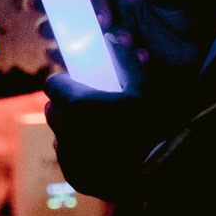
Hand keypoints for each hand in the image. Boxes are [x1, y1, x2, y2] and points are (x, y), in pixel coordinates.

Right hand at [29, 0, 215, 95]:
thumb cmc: (202, 11)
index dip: (91, 2)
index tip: (100, 21)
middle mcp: (118, 8)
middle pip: (80, 11)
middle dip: (58, 19)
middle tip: (40, 27)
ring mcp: (119, 33)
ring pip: (84, 38)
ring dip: (69, 46)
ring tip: (55, 52)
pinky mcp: (123, 58)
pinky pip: (101, 62)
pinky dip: (99, 66)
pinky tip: (117, 64)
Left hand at [37, 69, 154, 203]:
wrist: (162, 174)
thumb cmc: (155, 126)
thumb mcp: (143, 89)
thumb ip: (125, 61)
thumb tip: (112, 37)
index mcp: (79, 105)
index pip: (53, 85)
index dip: (65, 83)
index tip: (79, 84)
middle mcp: (67, 131)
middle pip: (53, 110)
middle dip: (65, 106)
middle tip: (89, 107)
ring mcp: (69, 157)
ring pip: (59, 136)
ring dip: (71, 130)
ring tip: (98, 132)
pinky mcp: (76, 177)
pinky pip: (69, 159)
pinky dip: (79, 154)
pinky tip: (102, 153)